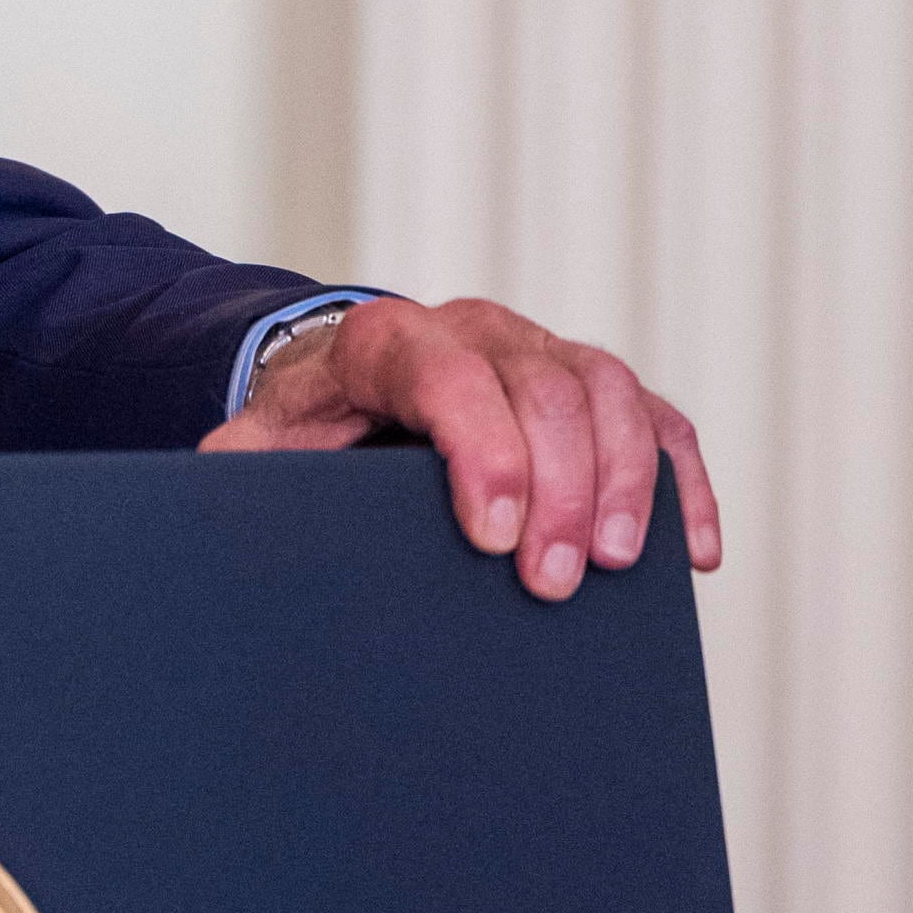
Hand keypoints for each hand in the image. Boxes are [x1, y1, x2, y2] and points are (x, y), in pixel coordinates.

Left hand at [201, 294, 722, 601]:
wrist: (343, 384)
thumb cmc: (304, 426)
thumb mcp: (256, 446)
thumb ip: (242, 474)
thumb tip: (222, 528)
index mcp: (389, 340)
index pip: (448, 377)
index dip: (484, 452)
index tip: (492, 537)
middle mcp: (476, 330)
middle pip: (545, 390)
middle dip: (558, 489)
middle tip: (552, 582)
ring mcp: (543, 350)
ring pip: (611, 394)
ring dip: (624, 483)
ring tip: (615, 566)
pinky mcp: (594, 386)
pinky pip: (657, 421)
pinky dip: (681, 483)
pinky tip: (689, 553)